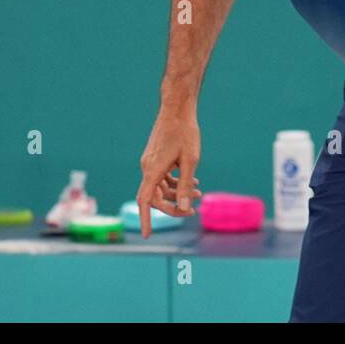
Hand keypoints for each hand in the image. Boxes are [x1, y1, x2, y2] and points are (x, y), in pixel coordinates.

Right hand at [136, 105, 202, 238]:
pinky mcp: (155, 156)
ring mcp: (150, 161)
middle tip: (192, 211)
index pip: (144, 201)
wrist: (177, 108)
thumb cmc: (185, 132)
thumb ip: (186, 185)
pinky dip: (174, 182)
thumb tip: (183, 207)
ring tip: (199, 191)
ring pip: (160, 186)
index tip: (146, 235)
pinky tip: (192, 180)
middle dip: (172, 206)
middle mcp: (147, 167)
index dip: (145, 219)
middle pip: (154, 196)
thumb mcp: (190, 161)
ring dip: (176, 193)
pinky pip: (162, 176)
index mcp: (152, 170)